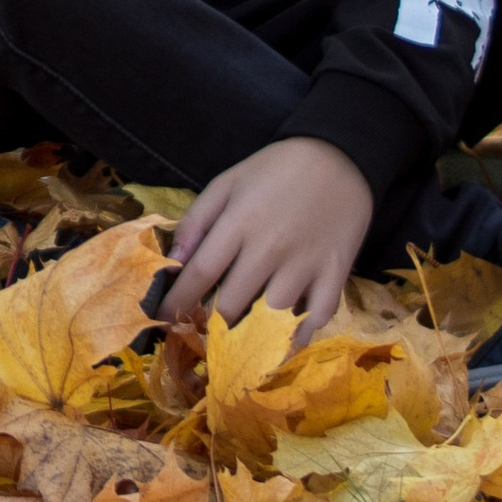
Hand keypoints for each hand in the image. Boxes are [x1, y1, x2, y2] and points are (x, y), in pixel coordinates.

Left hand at [155, 136, 372, 344]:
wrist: (339, 158)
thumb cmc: (274, 169)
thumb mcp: (227, 182)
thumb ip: (197, 220)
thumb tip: (174, 261)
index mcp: (240, 223)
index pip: (201, 274)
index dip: (179, 301)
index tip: (163, 318)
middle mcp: (271, 249)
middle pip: (234, 304)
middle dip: (211, 325)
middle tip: (200, 333)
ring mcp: (307, 264)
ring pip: (273, 319)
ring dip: (252, 335)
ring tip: (235, 343)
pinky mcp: (337, 274)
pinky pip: (317, 318)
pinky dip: (298, 336)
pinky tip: (281, 341)